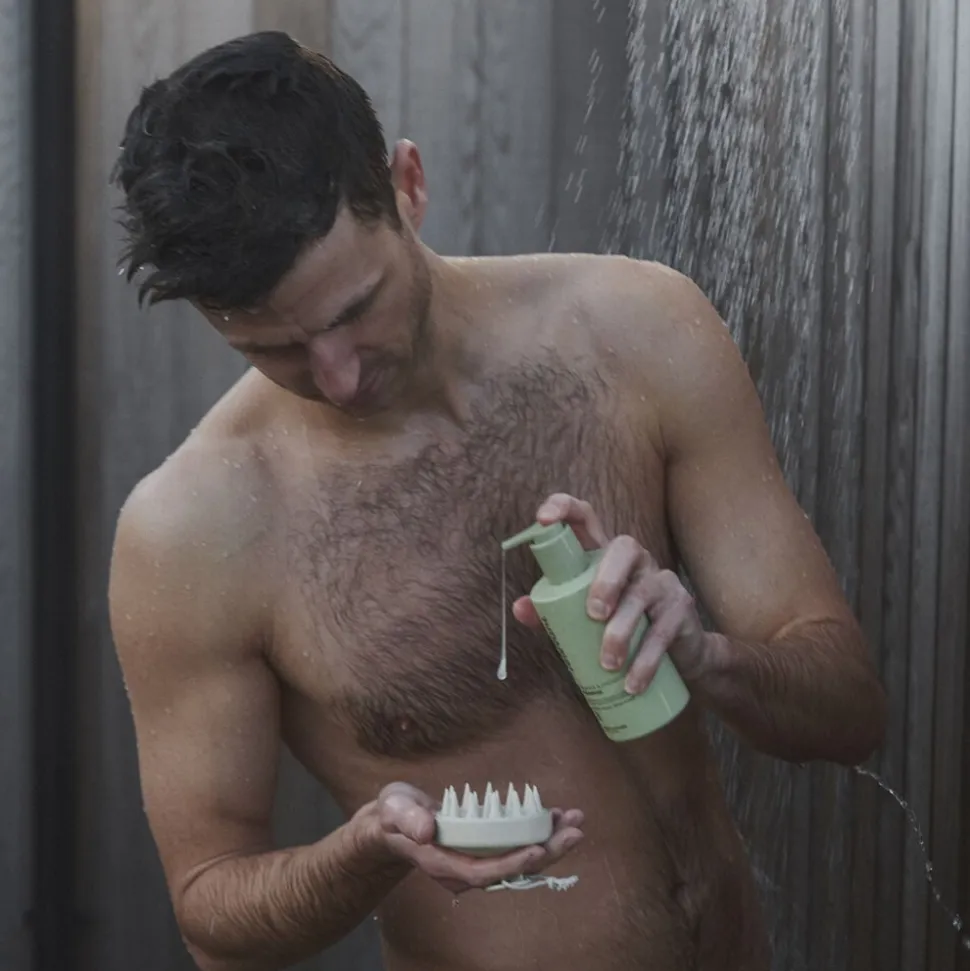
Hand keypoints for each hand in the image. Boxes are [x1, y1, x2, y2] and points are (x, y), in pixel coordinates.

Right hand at [372, 782, 583, 894]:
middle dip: (546, 851)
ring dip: (549, 842)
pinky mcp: (484, 849)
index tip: (538, 848)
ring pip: (518, 859)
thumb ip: (408, 819)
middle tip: (575, 831)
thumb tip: (426, 830)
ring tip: (575, 820)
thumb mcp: (393, 810)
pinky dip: (537, 832)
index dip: (512, 863)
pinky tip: (556, 816)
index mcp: (444, 864)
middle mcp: (465, 870)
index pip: (484, 871)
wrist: (391, 826)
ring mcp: (476, 861)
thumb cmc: (393, 815)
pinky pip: (515, 846)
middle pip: (511, 869)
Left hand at [512, 493, 711, 692]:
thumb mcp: (581, 621)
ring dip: (623, 630)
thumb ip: (550, 613)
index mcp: (603, 555)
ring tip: (608, 663)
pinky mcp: (681, 607)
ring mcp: (661, 581)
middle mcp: (635, 560)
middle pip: (623, 547)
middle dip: (606, 579)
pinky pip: (663, 630)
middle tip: (593, 614)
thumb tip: (520, 608)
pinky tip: (632, 682)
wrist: (679, 657)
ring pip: (642, 593)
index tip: (542, 519)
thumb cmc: (621, 629)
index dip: (563, 509)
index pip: (586, 518)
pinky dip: (645, 660)